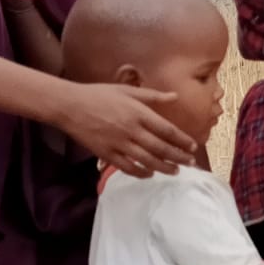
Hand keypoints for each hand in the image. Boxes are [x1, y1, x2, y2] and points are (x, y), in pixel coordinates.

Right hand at [55, 83, 194, 175]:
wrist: (70, 106)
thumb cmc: (99, 95)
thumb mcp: (127, 90)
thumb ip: (153, 96)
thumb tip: (175, 96)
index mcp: (138, 113)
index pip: (167, 130)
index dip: (182, 140)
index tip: (193, 147)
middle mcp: (131, 130)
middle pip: (161, 148)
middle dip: (178, 157)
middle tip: (190, 163)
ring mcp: (118, 144)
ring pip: (147, 160)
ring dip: (163, 167)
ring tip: (175, 171)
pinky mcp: (106, 154)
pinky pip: (127, 167)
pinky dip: (140, 173)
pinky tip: (149, 174)